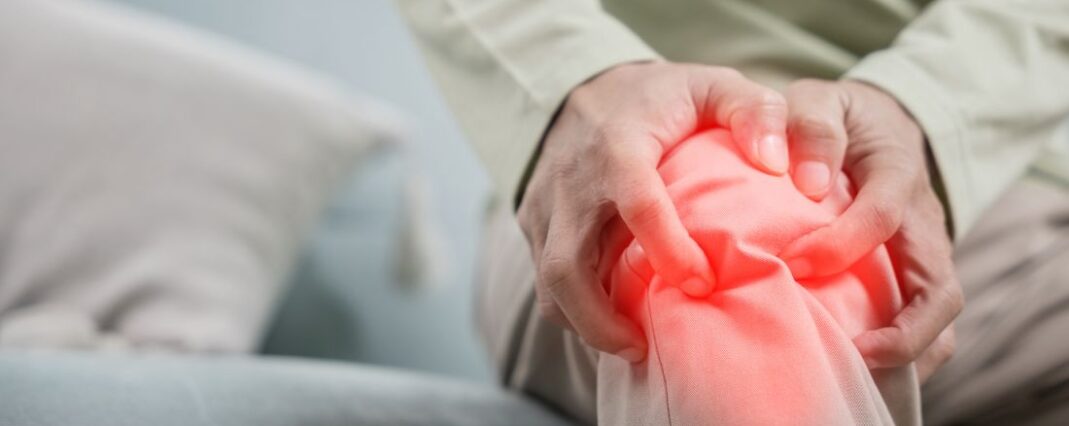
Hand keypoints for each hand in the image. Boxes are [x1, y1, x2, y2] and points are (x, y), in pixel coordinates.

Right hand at [518, 62, 788, 361]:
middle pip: (567, 266)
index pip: (638, 206)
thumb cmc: (658, 97)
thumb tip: (777, 164)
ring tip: (629, 346)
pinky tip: (610, 320)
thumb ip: (754, 112)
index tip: (704, 284)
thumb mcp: (712, 85)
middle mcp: (572, 181)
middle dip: (601, 319)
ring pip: (548, 282)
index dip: (669, 252)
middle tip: (643, 349)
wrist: (582, 89)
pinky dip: (574, 308)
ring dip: (584, 323)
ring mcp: (546, 206)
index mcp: (618, 146)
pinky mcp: (533, 224)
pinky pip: (545, 278)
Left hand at [778, 79, 962, 380]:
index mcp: (898, 173)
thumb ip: (812, 127)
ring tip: (854, 371)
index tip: (791, 263)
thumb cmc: (835, 117)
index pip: (882, 216)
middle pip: (940, 290)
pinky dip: (902, 354)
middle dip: (901, 331)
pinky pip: (923, 323)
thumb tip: (810, 184)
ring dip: (906, 352)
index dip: (839, 244)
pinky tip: (855, 367)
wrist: (873, 123)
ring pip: (939, 317)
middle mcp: (924, 222)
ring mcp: (926, 253)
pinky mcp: (915, 274)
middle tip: (847, 352)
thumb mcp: (820, 100)